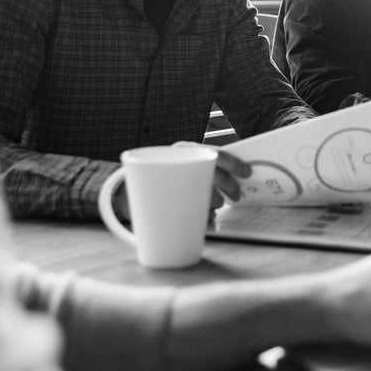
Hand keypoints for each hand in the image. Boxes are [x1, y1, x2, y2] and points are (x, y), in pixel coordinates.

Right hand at [114, 144, 252, 220]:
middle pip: (214, 176)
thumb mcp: (182, 166)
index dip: (235, 163)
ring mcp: (169, 184)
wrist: (123, 192)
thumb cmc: (164, 178)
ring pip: (206, 197)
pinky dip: (204, 221)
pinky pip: (196, 217)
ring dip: (214, 205)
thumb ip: (204, 167)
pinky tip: (200, 219)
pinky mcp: (163, 206)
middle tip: (235, 196)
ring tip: (212, 206)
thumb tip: (238, 175)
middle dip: (229, 187)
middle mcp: (177, 164)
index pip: (216, 154)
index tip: (248, 172)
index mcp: (184, 150)